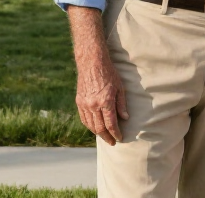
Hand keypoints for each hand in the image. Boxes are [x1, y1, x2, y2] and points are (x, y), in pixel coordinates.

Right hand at [67, 5, 128, 145]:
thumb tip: (125, 118)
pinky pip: (84, 118)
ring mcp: (85, 104)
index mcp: (106, 102)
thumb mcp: (120, 87)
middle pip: (100, 128)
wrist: (92, 62)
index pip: (111, 124)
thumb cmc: (109, 73)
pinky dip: (89, 125)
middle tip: (112, 142)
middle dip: (107, 137)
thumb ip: (121, 104)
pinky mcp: (79, 101)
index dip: (116, 133)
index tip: (120, 138)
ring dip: (98, 133)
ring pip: (91, 125)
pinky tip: (94, 127)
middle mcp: (94, 105)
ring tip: (105, 136)